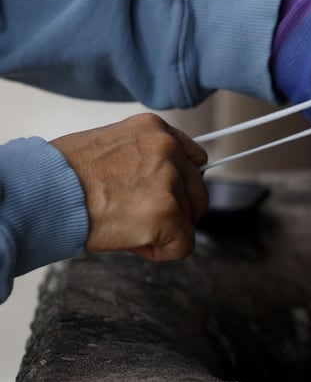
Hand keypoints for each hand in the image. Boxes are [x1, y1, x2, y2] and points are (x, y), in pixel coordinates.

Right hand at [51, 113, 207, 260]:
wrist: (42, 193)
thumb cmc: (63, 176)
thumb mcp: (112, 148)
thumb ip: (145, 159)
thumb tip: (166, 182)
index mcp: (155, 129)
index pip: (194, 159)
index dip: (179, 185)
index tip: (161, 197)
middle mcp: (168, 148)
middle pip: (198, 190)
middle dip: (176, 211)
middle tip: (140, 219)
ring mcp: (170, 179)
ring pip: (190, 219)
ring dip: (163, 230)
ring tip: (125, 225)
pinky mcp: (167, 212)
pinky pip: (183, 246)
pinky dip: (161, 252)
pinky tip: (132, 242)